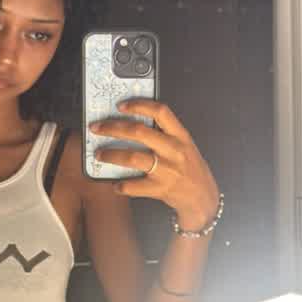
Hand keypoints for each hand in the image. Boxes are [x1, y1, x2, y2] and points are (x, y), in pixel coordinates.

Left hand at [89, 99, 219, 230]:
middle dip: (113, 128)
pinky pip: (135, 186)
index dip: (139, 105)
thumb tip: (131, 125)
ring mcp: (167, 170)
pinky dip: (122, 186)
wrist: (203, 197)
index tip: (120, 106)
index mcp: (180, 135)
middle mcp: (174, 150)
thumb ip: (164, 134)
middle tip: (97, 128)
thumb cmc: (190, 169)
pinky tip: (115, 185)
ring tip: (99, 154)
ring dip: (111, 155)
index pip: (161, 112)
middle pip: (139, 132)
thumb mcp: (184, 146)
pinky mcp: (161, 189)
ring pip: (133, 157)